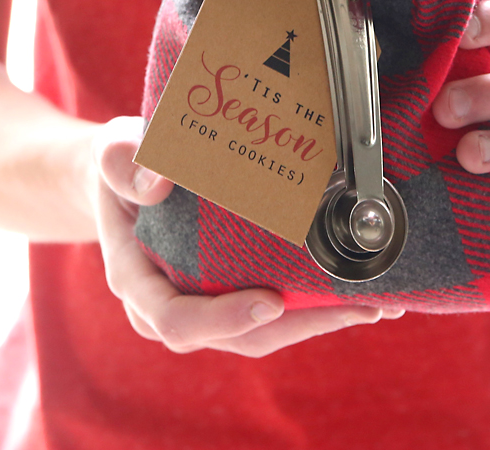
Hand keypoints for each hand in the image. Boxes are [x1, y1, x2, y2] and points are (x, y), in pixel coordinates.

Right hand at [91, 117, 402, 356]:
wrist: (126, 173)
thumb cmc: (121, 163)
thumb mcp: (112, 152)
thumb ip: (122, 163)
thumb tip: (155, 184)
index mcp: (138, 282)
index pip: (178, 321)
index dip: (226, 319)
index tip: (273, 299)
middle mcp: (171, 305)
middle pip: (240, 337)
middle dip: (303, 325)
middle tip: (359, 306)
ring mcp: (205, 304)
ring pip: (266, 332)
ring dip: (322, 320)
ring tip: (377, 303)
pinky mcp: (231, 292)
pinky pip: (276, 311)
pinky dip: (316, 303)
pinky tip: (358, 289)